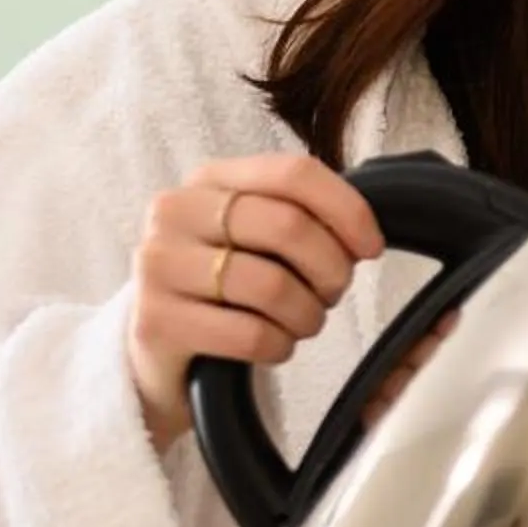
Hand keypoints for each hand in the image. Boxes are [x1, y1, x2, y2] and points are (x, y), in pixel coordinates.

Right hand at [129, 153, 383, 446]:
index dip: (346, 209)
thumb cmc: (223, 290)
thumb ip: (299, 216)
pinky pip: (250, 334)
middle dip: (331, 268)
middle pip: (287, 226)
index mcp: (208, 180)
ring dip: (307, 314)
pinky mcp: (156, 322)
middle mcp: (175, 212)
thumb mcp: (253, 239)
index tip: (371, 247)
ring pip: (272, 285)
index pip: (293, 173)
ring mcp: (159, 265)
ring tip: (302, 322)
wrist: (158, 353)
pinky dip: (279, 346)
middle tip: (333, 293)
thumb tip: (365, 230)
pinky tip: (273, 346)